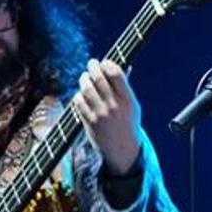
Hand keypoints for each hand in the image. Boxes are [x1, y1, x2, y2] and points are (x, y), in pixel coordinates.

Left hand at [73, 59, 142, 174]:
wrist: (122, 149)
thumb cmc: (128, 123)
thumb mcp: (133, 105)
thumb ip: (125, 87)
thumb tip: (122, 67)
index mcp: (127, 100)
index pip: (116, 74)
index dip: (108, 64)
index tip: (105, 62)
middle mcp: (114, 106)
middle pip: (98, 78)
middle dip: (93, 67)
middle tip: (92, 64)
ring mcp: (100, 114)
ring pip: (86, 88)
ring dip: (84, 79)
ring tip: (85, 78)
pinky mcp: (89, 122)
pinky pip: (78, 101)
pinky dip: (79, 95)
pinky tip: (82, 94)